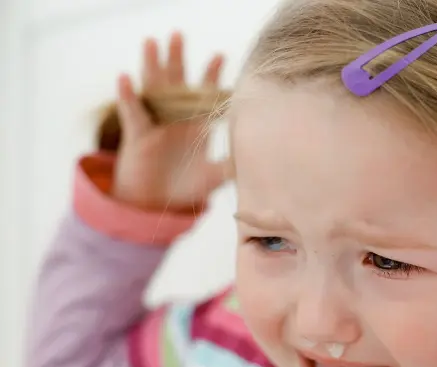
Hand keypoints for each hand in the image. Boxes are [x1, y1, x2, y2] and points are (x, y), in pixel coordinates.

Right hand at [112, 31, 226, 210]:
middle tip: (178, 34)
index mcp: (196, 124)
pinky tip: (125, 78)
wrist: (156, 206)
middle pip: (176, 82)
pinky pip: (132, 113)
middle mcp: (175, 119)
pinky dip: (128, 96)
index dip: (210, 74)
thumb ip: (231, 167)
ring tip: (152, 42)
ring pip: (152, 89)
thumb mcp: (213, 178)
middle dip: (177, 57)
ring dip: (151, 65)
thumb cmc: (185, 188)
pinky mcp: (137, 136)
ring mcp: (155, 124)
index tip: (220, 55)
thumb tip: (254, 162)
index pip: (204, 94)